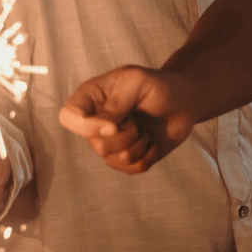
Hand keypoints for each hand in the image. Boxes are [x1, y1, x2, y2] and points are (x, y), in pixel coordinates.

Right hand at [59, 65, 196, 173]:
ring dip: (139, 144)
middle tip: (138, 118)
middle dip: (127, 135)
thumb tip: (105, 128)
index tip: (114, 126)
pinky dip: (148, 156)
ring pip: (114, 158)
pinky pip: (131, 169)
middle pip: (97, 144)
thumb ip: (117, 103)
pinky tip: (151, 141)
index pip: (68, 117)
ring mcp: (108, 142)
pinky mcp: (125, 158)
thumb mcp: (136, 82)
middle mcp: (93, 122)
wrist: (183, 102)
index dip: (88, 127)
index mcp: (89, 98)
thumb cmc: (158, 86)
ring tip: (145, 128)